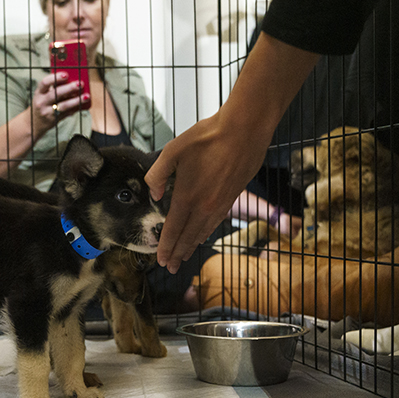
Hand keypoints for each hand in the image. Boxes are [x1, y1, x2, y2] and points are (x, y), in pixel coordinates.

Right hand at [31, 72, 88, 133]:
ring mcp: (47, 112)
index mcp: (38, 93)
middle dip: (69, 88)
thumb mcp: (43, 95)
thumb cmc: (43, 104)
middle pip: (55, 94)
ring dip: (76, 101)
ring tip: (86, 96)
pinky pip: (67, 113)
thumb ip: (55, 88)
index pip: (45, 83)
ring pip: (63, 106)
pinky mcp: (54, 120)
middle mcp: (41, 102)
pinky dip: (75, 109)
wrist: (34, 123)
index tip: (66, 74)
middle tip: (80, 83)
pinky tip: (83, 105)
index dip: (55, 78)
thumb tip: (73, 80)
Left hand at [145, 112, 269, 273]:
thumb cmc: (207, 136)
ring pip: (202, 232)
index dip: (165, 246)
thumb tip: (154, 194)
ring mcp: (220, 204)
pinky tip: (202, 237)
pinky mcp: (232, 198)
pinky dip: (206, 234)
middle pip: (187, 237)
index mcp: (187, 196)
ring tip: (183, 258)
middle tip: (170, 267)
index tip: (160, 260)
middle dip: (177, 253)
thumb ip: (157, 174)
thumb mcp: (172, 150)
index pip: (173, 229)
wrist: (244, 130)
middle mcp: (204, 205)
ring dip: (191, 247)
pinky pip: (215, 223)